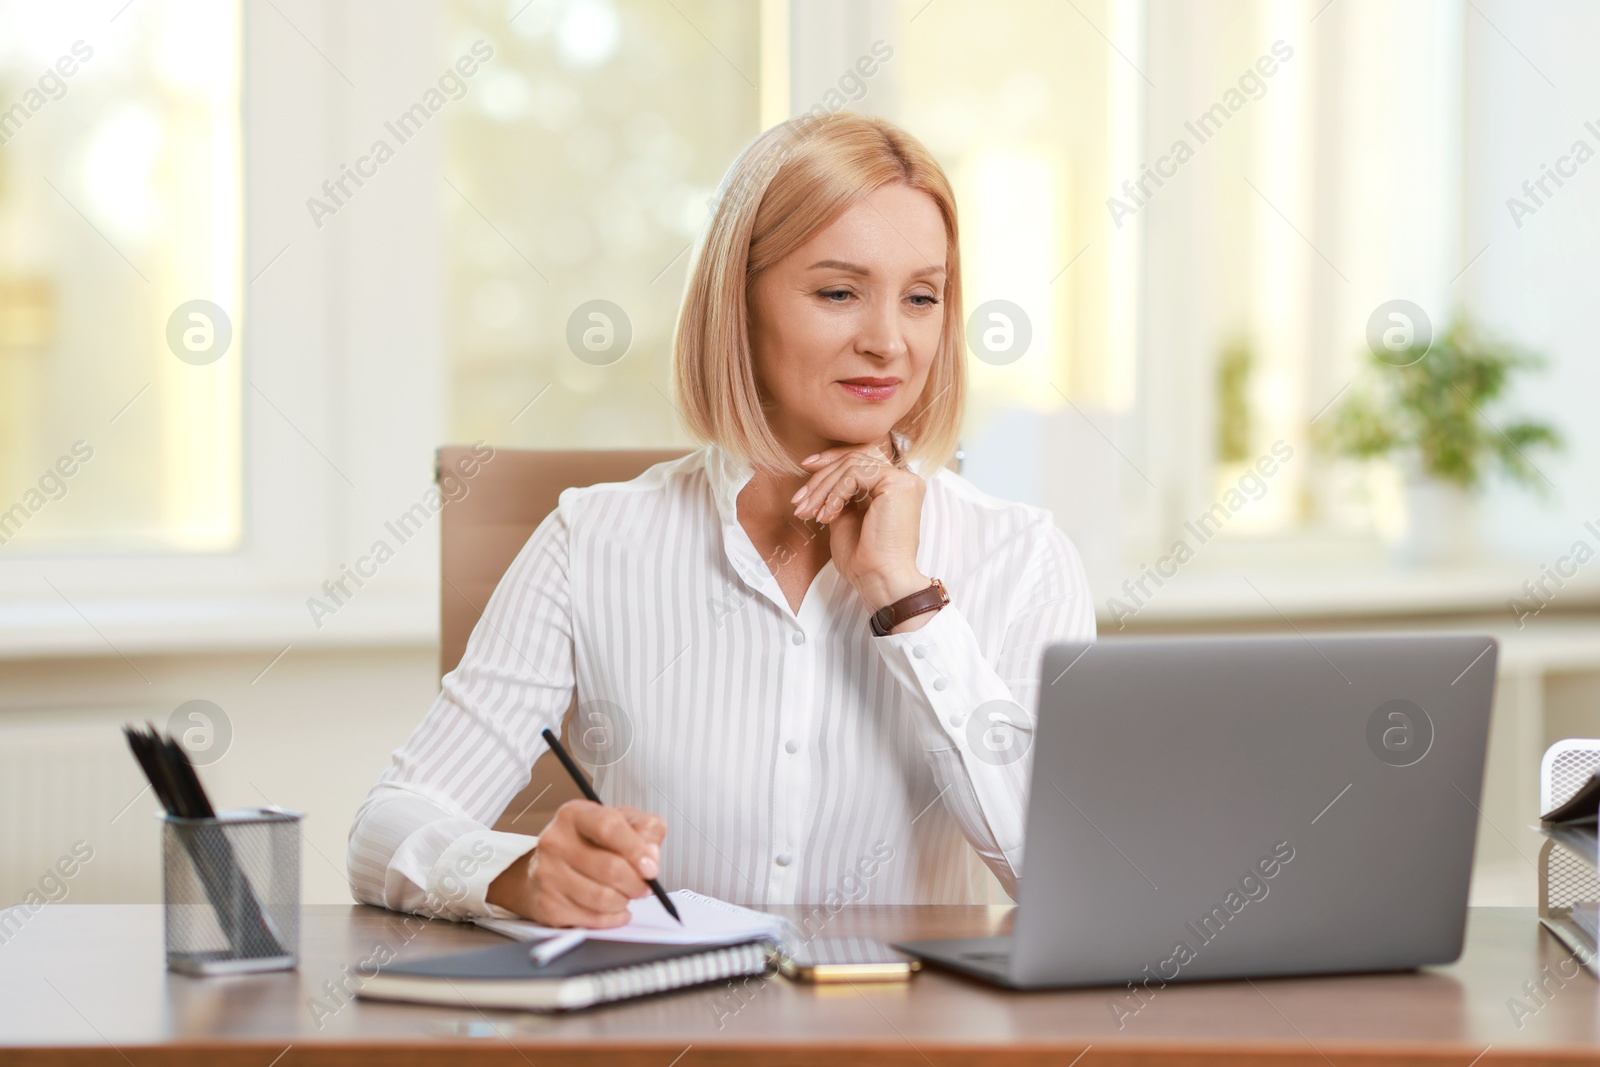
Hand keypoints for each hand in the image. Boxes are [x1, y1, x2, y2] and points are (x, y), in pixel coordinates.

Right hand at [487, 800, 665, 927]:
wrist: (552, 866)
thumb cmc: (591, 842)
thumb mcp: (622, 822)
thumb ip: (646, 829)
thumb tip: (651, 855)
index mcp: (575, 815)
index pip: (608, 828)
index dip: (635, 849)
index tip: (651, 868)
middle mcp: (555, 841)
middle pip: (609, 868)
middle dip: (636, 883)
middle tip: (644, 886)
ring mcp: (547, 874)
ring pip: (601, 898)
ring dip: (623, 901)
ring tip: (624, 895)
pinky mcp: (547, 904)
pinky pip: (591, 919)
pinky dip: (611, 919)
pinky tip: (613, 909)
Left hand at [791, 440, 930, 612]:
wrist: (878, 579)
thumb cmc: (863, 559)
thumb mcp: (845, 518)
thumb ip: (840, 495)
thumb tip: (820, 477)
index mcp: (893, 487)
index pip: (861, 457)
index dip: (832, 458)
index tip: (806, 466)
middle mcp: (903, 479)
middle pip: (853, 458)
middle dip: (820, 478)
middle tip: (799, 501)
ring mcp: (903, 480)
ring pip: (851, 465)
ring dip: (823, 489)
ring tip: (809, 512)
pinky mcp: (898, 484)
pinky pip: (855, 475)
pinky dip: (835, 494)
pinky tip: (827, 516)